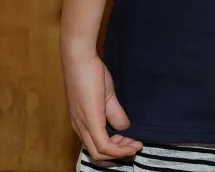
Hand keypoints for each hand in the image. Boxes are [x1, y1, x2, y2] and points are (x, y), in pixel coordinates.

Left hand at [60, 44, 142, 159]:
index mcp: (81, 122)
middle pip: (98, 153)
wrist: (80, 60)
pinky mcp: (90, 121)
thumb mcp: (106, 96)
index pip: (96, 145)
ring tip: (135, 145)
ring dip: (119, 152)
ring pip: (99, 152)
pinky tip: (130, 145)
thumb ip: (114, 112)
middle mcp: (80, 128)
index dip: (114, 147)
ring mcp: (83, 126)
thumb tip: (124, 126)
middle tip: (135, 145)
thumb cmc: (90, 73)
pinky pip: (103, 145)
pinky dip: (118, 150)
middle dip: (118, 153)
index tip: (130, 141)